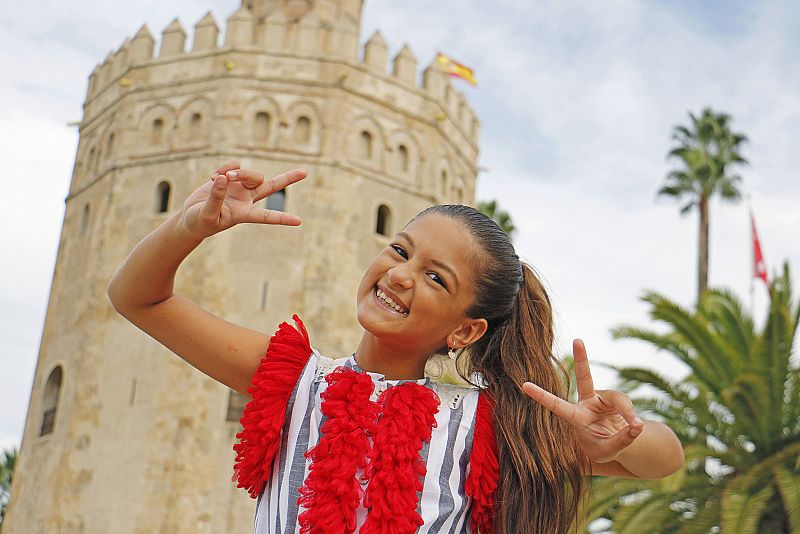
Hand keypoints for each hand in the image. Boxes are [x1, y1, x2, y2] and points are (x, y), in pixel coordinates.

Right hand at [179, 161, 306, 239]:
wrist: (191, 216)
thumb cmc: (200, 222)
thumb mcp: (207, 214)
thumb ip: (216, 198)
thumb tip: (224, 178)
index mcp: (244, 214)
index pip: (266, 216)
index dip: (282, 218)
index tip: (299, 221)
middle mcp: (246, 200)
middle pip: (270, 186)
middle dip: (288, 179)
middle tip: (305, 172)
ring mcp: (240, 187)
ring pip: (250, 173)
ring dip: (238, 172)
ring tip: (220, 177)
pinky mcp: (230, 178)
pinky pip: (235, 165)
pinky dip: (226, 167)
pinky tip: (213, 176)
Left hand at [521, 340, 643, 463]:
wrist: (614, 444)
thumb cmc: (602, 448)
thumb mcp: (608, 452)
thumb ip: (622, 440)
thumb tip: (637, 426)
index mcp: (576, 418)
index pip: (557, 406)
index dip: (541, 396)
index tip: (524, 386)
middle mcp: (586, 404)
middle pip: (585, 377)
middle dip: (582, 358)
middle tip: (578, 340)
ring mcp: (602, 399)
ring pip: (617, 398)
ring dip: (627, 412)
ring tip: (635, 427)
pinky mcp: (615, 399)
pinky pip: (626, 403)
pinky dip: (632, 415)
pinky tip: (636, 427)